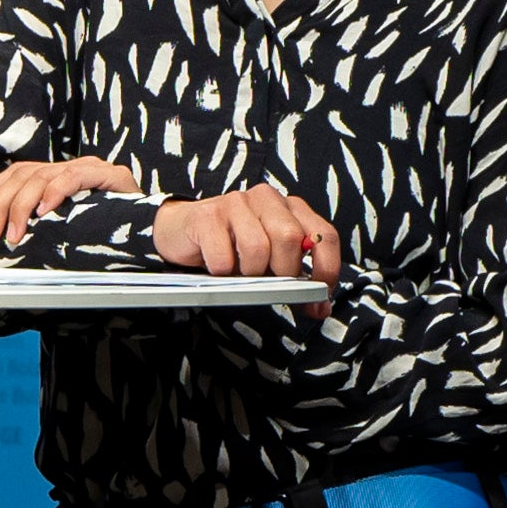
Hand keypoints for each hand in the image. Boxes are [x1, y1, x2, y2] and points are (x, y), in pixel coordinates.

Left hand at [0, 154, 143, 246]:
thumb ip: (39, 224)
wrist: (157, 229)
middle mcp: (72, 167)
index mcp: (58, 176)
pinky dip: (56, 192)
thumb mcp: (64, 228)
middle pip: (25, 175)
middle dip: (1, 204)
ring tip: (14, 232)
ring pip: (44, 176)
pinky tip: (44, 211)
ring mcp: (91, 169)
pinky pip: (76, 177)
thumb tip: (0, 233)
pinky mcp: (111, 175)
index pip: (17, 173)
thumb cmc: (108, 232)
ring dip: (23, 206)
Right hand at [152, 181, 343, 289]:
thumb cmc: (232, 247)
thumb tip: (319, 308)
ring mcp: (235, 203)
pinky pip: (224, 257)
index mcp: (290, 208)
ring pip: (257, 248)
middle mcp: (267, 199)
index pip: (323, 235)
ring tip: (239, 272)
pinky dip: (222, 272)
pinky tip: (217, 267)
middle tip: (268, 282)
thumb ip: (296, 277)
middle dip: (282, 272)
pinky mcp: (207, 215)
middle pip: (290, 239)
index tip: (318, 296)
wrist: (181, 231)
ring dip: (248, 273)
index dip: (325, 269)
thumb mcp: (270, 260)